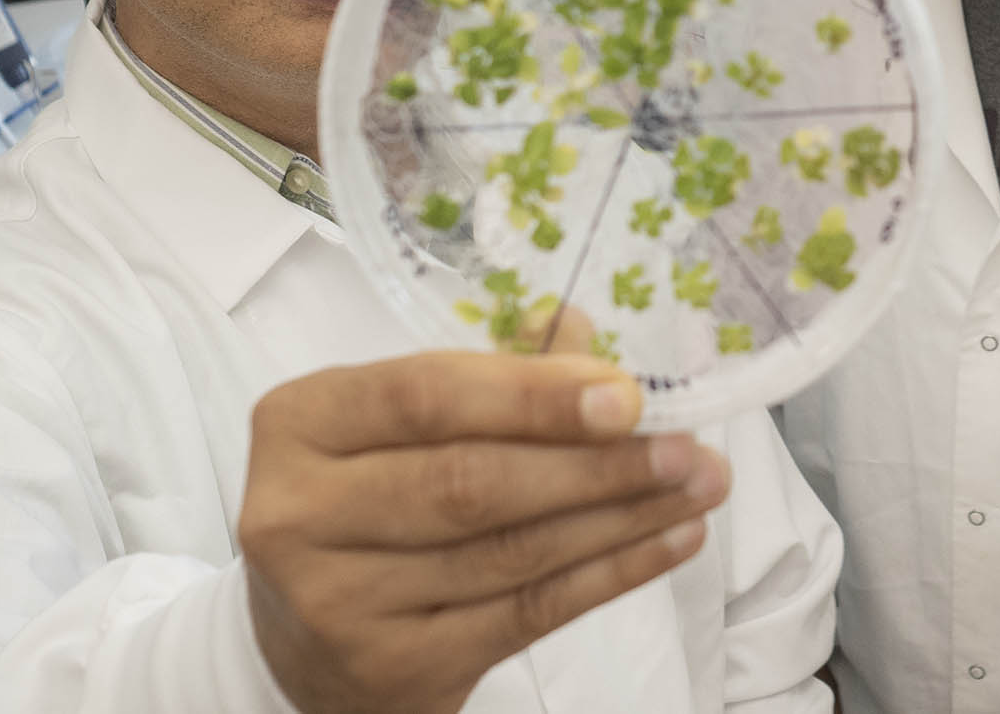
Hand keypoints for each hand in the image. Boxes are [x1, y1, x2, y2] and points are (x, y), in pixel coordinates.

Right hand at [239, 351, 727, 713]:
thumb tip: (591, 334)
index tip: (626, 394)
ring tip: (699, 487)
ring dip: (623, 517)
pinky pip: (529, 613)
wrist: (308, 642)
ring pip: (512, 551)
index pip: (424, 396)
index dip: (532, 396)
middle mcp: (300, 514)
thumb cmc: (370, 501)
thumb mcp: (402, 427)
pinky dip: (612, 575)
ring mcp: (341, 602)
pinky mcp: (395, 666)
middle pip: (472, 481)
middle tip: (686, 448)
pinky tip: (670, 541)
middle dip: (596, 463)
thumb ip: (491, 375)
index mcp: (300, 423)